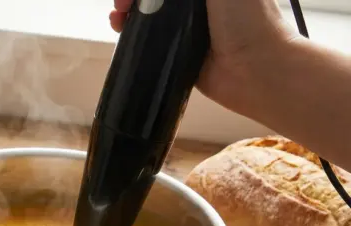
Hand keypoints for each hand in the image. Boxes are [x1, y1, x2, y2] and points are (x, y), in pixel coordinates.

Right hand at [109, 0, 300, 112]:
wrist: (256, 69)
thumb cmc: (249, 19)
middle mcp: (198, 4)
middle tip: (121, 4)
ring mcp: (186, 27)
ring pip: (149, 13)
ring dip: (129, 11)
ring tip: (118, 17)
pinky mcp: (177, 51)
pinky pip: (150, 39)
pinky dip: (133, 32)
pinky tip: (121, 29)